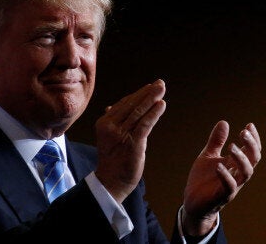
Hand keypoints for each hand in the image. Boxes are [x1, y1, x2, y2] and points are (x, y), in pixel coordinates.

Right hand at [94, 79, 166, 202]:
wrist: (110, 182)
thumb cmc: (112, 160)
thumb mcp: (109, 137)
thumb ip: (113, 121)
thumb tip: (111, 106)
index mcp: (104, 123)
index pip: (123, 104)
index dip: (138, 94)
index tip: (150, 87)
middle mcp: (110, 126)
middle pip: (132, 105)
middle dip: (147, 93)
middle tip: (160, 83)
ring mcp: (120, 135)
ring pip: (139, 112)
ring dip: (152, 98)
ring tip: (162, 89)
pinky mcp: (132, 143)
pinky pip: (145, 124)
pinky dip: (154, 113)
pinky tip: (161, 105)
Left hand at [182, 121, 261, 235]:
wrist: (192, 202)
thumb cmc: (203, 180)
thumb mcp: (208, 156)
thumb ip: (216, 141)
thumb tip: (224, 122)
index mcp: (235, 164)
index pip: (251, 150)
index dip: (253, 138)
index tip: (250, 125)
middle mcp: (237, 174)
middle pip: (253, 159)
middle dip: (251, 145)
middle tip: (243, 132)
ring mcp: (232, 186)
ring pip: (246, 173)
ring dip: (241, 159)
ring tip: (232, 146)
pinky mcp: (221, 196)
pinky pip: (229, 187)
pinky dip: (226, 175)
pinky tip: (219, 165)